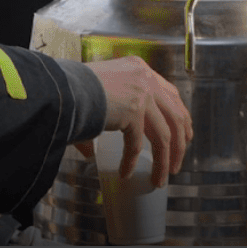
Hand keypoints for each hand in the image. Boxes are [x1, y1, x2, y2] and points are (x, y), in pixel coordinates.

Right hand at [78, 56, 192, 188]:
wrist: (62, 86)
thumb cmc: (72, 88)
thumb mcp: (98, 93)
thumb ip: (104, 115)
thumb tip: (93, 151)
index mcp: (139, 69)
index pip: (171, 94)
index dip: (180, 117)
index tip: (184, 135)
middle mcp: (145, 78)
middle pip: (176, 115)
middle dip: (180, 142)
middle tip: (178, 161)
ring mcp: (142, 94)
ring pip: (164, 134)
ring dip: (165, 159)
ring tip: (161, 178)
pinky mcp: (133, 111)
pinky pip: (137, 144)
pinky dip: (132, 161)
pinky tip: (126, 173)